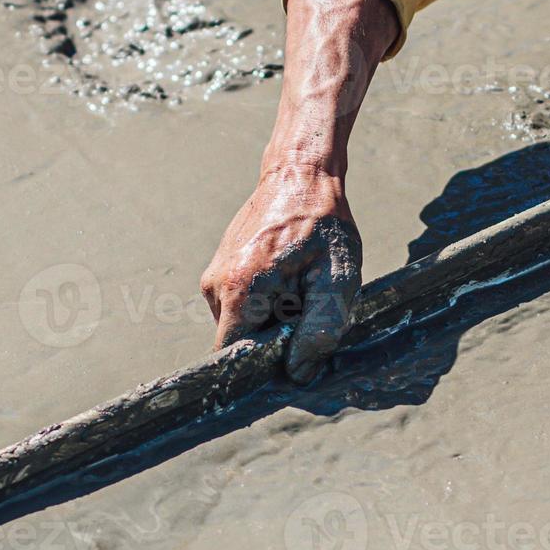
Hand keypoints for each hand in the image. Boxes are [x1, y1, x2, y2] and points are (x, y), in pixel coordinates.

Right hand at [200, 163, 361, 383]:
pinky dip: (267, 303)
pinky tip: (289, 279)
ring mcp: (213, 278)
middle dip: (274, 339)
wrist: (300, 174)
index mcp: (238, 290)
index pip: (234, 356)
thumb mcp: (336, 280)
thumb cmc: (323, 225)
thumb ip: (319, 332)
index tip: (290, 358)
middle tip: (307, 309)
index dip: (262, 366)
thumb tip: (298, 374)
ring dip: (273, 319)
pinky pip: (242, 306)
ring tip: (300, 289)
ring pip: (243, 325)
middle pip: (242, 341)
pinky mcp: (220, 270)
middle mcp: (215, 286)